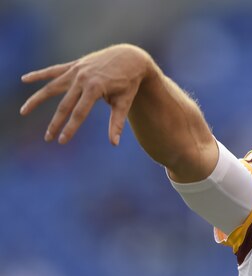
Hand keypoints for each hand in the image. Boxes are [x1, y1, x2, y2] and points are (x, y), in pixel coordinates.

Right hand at [20, 44, 153, 145]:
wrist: (130, 58)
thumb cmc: (129, 83)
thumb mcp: (124, 103)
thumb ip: (117, 123)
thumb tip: (114, 143)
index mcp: (94, 88)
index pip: (79, 113)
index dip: (70, 128)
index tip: (61, 141)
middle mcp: (82, 79)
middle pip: (64, 104)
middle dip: (55, 123)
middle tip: (48, 138)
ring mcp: (76, 70)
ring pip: (52, 87)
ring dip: (37, 99)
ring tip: (23, 111)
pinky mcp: (74, 65)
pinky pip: (54, 71)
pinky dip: (39, 75)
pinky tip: (24, 79)